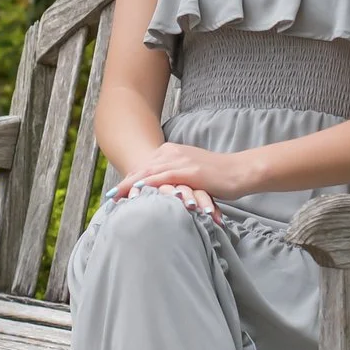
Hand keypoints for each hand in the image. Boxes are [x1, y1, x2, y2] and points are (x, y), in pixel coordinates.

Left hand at [108, 142, 256, 222]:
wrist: (240, 171)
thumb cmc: (219, 176)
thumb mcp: (193, 173)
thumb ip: (177, 178)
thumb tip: (166, 191)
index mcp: (173, 151)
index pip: (146, 167)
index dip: (129, 180)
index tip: (116, 192)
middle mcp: (173, 153)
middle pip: (143, 169)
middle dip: (125, 184)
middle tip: (109, 197)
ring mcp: (181, 161)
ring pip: (149, 173)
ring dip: (130, 186)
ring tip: (116, 197)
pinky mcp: (189, 171)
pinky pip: (164, 178)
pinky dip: (148, 185)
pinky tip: (137, 193)